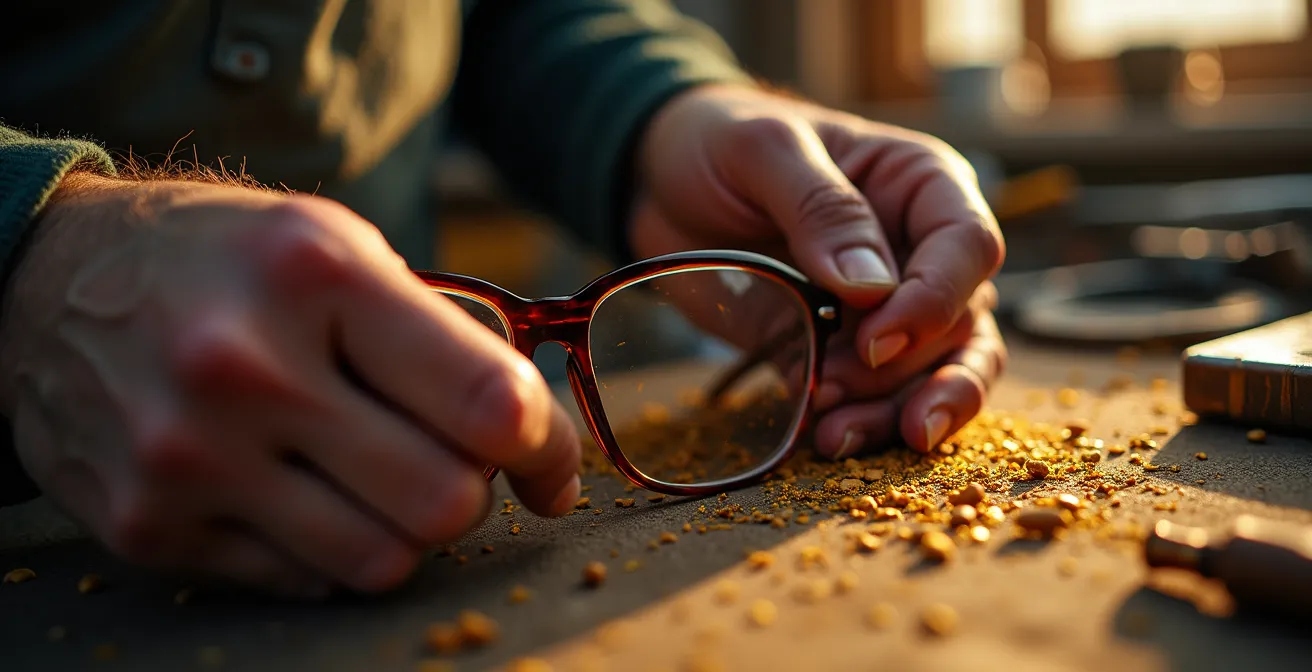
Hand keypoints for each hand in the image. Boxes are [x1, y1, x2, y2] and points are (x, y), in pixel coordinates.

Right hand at [0, 174, 580, 596]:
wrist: (44, 284)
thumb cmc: (226, 261)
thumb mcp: (337, 246)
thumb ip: (441, 335)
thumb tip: (535, 437)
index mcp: (316, 275)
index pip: (486, 402)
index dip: (545, 446)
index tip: (547, 460)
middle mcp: (245, 367)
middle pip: (442, 500)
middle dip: (474, 491)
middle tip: (454, 461)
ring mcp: (189, 456)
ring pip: (382, 559)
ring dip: (407, 528)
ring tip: (380, 474)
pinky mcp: (150, 525)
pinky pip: (304, 577)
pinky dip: (331, 545)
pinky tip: (304, 490)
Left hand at [629, 84, 1006, 456]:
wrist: (659, 178)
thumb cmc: (719, 138)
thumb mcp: (762, 149)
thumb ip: (821, 207)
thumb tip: (872, 288)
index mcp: (921, 186)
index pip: (968, 248)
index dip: (935, 301)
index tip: (875, 340)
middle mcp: (919, 250)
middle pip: (963, 327)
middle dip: (915, 376)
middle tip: (846, 395)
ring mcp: (883, 307)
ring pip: (935, 375)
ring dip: (894, 414)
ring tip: (834, 435)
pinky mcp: (840, 349)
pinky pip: (873, 398)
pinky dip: (858, 423)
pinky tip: (820, 436)